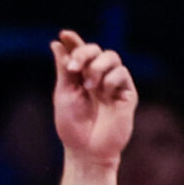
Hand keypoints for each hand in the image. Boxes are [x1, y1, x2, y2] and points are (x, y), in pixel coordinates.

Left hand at [52, 31, 135, 167]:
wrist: (87, 150)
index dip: (73, 41)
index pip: (80, 52)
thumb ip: (63, 69)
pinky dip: (110, 79)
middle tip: (73, 68)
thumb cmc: (72, 127)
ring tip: (89, 85)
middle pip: (96, 50)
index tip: (63, 34)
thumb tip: (56, 44)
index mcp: (81, 77)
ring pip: (112, 57)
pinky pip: (121, 73)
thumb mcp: (63, 94)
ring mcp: (114, 85)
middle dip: (84, 53)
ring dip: (97, 66)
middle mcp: (98, 78)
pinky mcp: (127, 94)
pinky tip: (104, 94)